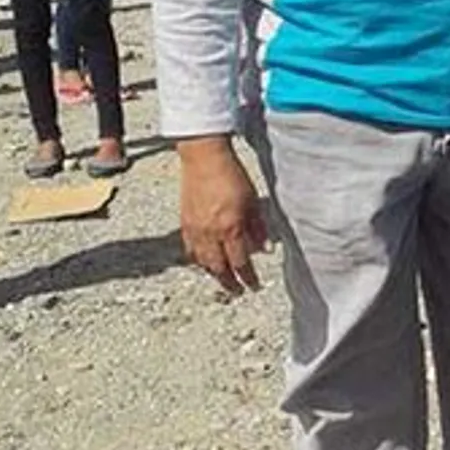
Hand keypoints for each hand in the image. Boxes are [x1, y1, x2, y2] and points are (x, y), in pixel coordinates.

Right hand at [177, 136, 268, 294]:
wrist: (204, 158)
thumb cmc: (231, 175)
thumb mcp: (252, 201)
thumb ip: (259, 228)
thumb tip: (265, 249)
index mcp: (231, 228)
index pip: (241, 263)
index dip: (248, 278)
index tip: (254, 286)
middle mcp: (211, 233)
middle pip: (219, 268)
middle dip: (230, 283)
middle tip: (238, 291)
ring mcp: (195, 229)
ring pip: (203, 262)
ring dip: (214, 274)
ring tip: (223, 279)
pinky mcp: (184, 223)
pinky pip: (190, 250)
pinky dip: (199, 260)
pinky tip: (205, 262)